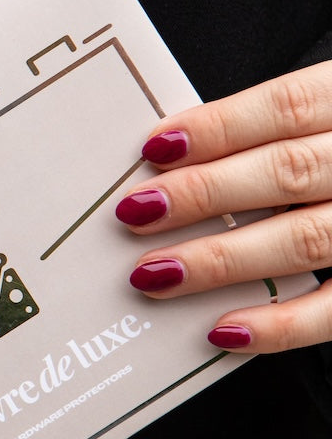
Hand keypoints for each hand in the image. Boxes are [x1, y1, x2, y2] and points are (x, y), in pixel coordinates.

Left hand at [114, 62, 331, 351]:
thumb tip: (181, 157)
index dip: (219, 127)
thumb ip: (285, 127)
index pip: (288, 107)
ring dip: (222, 260)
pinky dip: (279, 326)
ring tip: (154, 273)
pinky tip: (223, 331)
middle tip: (135, 214)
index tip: (156, 148)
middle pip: (286, 172)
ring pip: (304, 239)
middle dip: (203, 195)